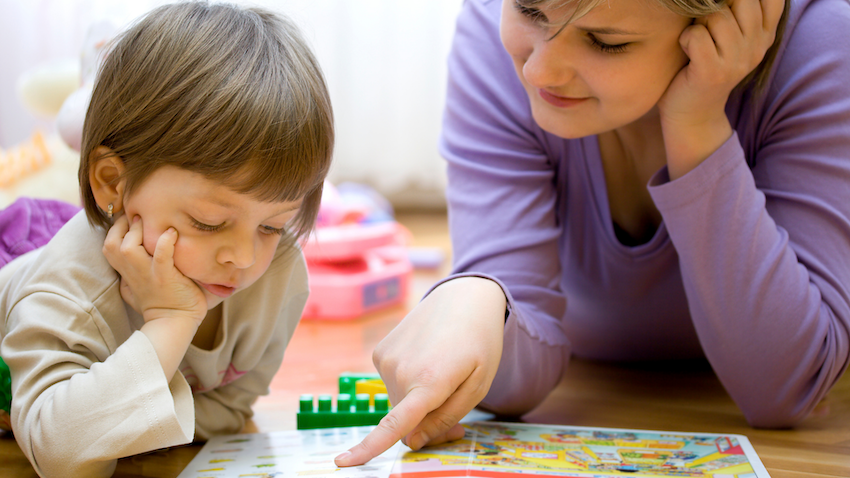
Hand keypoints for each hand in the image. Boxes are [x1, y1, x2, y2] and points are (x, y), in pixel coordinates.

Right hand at [103, 214, 206, 324]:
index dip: (117, 229)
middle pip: (112, 243)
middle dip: (122, 225)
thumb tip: (124, 259)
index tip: (130, 218)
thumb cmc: (159, 305)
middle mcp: (131, 272)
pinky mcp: (164, 277)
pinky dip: (165, 242)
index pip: (110, 245)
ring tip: (153, 221)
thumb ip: (128, 274)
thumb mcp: (135, 289)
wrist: (174, 323)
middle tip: (139, 215)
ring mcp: (147, 274)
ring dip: (138, 232)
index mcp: (125, 272)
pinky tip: (172, 233)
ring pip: (128, 247)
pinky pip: (161, 256)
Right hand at [334, 277, 505, 465]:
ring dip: (416, 403)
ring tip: (443, 378)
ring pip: (397, 403)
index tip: (343, 463)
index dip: (369, 448)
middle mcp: (400, 370)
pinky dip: (407, 383)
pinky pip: (392, 384)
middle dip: (426, 424)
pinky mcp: (379, 352)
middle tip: (455, 412)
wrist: (464, 298)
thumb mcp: (478, 386)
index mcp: (429, 381)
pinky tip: (427, 361)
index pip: (394, 423)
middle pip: (405, 421)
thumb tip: (412, 441)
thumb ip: (445, 417)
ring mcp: (385, 359)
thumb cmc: (479, 343)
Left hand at [658, 0, 784, 177]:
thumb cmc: (705, 67)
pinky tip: (687, 51)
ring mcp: (737, 61)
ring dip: (698, 24)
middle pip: (742, 0)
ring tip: (696, 43)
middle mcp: (757, 47)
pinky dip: (686, 38)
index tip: (730, 11)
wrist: (693, 114)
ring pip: (717, 16)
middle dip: (717, 6)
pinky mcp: (712, 72)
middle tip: (706, 28)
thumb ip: (740, 13)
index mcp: (765, 35)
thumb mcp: (732, 38)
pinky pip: (697, 35)